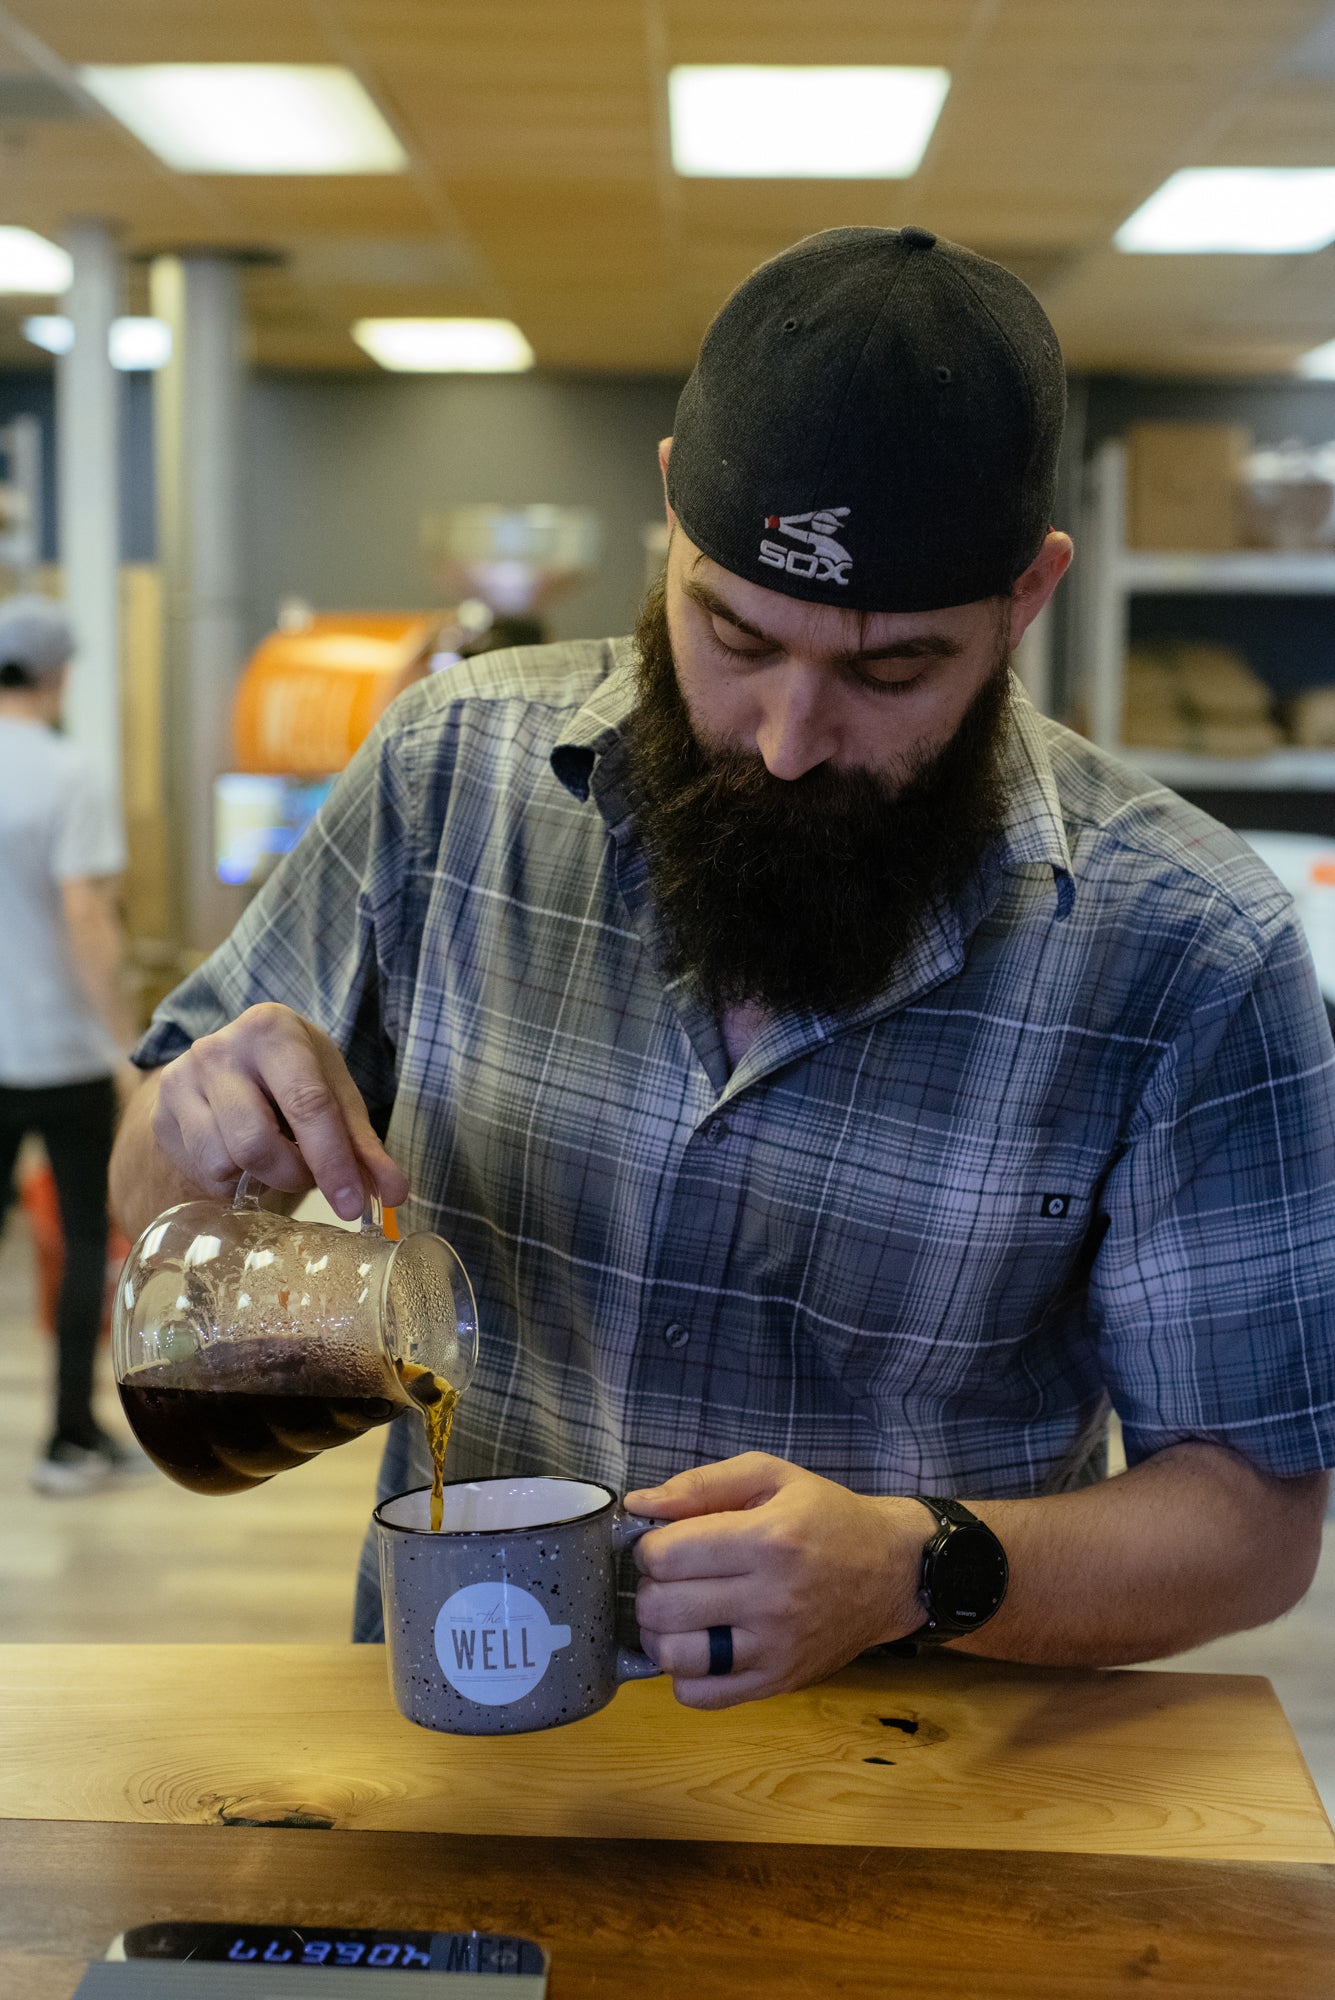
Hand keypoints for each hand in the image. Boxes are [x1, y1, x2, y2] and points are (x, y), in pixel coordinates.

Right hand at [151, 1003, 408, 1220]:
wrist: (227, 1064)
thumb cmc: (293, 1078)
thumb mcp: (334, 1095)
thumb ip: (364, 1146)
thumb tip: (394, 1194)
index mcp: (272, 1030)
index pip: (306, 1103)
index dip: (332, 1161)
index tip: (352, 1205)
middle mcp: (219, 1049)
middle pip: (257, 1143)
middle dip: (293, 1174)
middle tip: (310, 1175)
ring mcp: (181, 1081)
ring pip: (224, 1163)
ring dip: (262, 1179)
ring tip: (277, 1159)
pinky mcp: (162, 1116)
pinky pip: (203, 1173)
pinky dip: (233, 1180)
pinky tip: (244, 1157)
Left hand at [626, 1453, 928, 1708]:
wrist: (893, 1571)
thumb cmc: (827, 1517)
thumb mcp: (771, 1477)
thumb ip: (701, 1485)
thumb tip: (639, 1505)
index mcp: (766, 1541)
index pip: (666, 1556)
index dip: (650, 1546)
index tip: (666, 1542)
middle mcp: (770, 1600)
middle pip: (663, 1607)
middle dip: (650, 1588)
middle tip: (671, 1577)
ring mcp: (775, 1649)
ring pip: (674, 1657)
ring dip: (660, 1634)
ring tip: (679, 1613)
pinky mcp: (779, 1682)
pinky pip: (701, 1696)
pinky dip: (684, 1674)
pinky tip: (699, 1646)